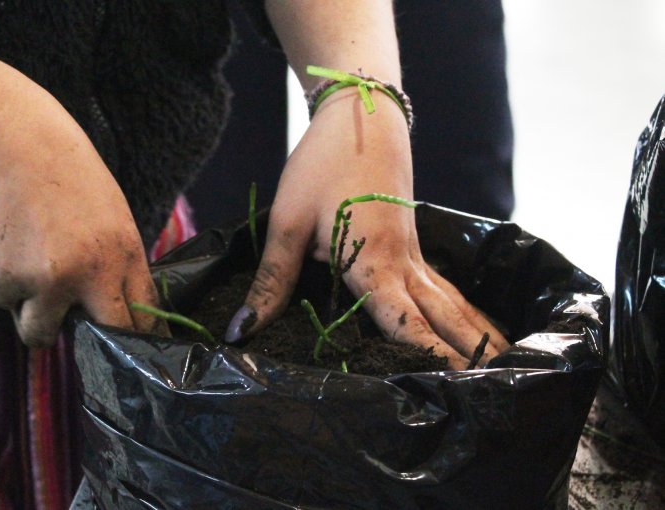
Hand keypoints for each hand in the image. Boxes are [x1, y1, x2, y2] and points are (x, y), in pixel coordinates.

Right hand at [0, 103, 165, 346]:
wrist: (6, 138)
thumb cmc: (59, 168)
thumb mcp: (108, 210)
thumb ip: (112, 258)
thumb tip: (111, 304)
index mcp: (124, 250)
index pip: (143, 313)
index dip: (140, 336)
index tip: (138, 349)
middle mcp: (92, 272)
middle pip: (106, 335)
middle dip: (95, 342)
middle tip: (83, 335)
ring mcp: (50, 280)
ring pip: (40, 331)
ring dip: (32, 314)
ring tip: (27, 268)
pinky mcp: (9, 279)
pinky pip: (4, 301)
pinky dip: (0, 282)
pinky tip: (4, 242)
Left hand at [226, 90, 506, 369]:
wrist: (361, 113)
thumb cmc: (322, 165)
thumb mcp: (287, 224)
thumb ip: (272, 283)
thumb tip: (242, 332)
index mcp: (374, 263)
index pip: (405, 322)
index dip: (428, 356)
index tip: (453, 385)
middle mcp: (404, 263)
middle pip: (444, 316)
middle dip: (472, 352)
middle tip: (500, 382)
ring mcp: (414, 252)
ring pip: (452, 300)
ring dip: (478, 331)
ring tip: (507, 358)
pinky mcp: (413, 242)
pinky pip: (444, 286)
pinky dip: (464, 309)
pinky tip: (474, 322)